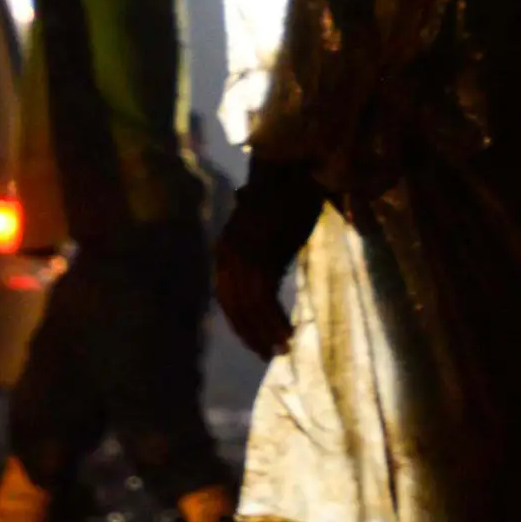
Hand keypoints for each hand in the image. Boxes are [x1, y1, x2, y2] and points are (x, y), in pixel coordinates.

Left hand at [213, 158, 325, 358]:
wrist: (294, 168)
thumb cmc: (285, 194)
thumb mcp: (266, 226)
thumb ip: (258, 247)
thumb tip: (252, 263)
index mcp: (226, 247)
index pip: (226, 295)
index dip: (239, 322)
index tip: (255, 341)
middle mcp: (229, 252)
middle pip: (234, 305)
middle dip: (249, 333)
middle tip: (268, 354)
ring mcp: (245, 253)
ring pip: (250, 307)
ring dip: (265, 332)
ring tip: (282, 349)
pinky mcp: (264, 253)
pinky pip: (265, 299)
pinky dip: (275, 321)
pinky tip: (289, 334)